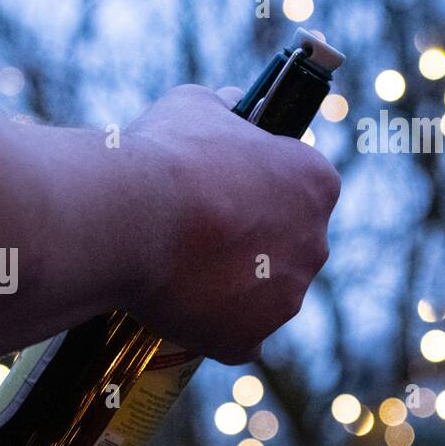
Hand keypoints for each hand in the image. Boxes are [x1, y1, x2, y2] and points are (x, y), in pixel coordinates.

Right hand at [121, 84, 339, 364]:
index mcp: (315, 183)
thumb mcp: (194, 106)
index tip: (226, 192)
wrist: (129, 218)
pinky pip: (237, 338)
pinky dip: (213, 329)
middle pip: (287, 247)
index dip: (261, 190)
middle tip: (198, 234)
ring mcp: (284, 298)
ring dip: (233, 288)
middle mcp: (315, 243)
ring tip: (179, 272)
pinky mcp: (248, 340)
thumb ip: (223, 109)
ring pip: (264, 295)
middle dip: (251, 244)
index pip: (301, 189)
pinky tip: (180, 310)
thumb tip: (230, 106)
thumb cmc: (164, 157)